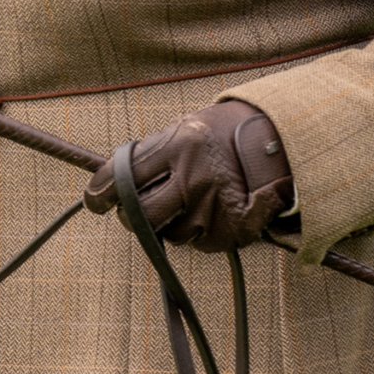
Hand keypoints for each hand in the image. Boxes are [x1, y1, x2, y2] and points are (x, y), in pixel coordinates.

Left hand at [84, 99, 293, 251]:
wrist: (279, 143)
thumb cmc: (220, 135)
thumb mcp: (183, 129)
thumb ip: (150, 155)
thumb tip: (108, 184)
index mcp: (178, 145)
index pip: (123, 176)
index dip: (100, 193)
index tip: (94, 201)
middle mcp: (195, 176)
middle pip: (141, 215)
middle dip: (130, 217)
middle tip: (132, 213)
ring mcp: (215, 205)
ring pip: (170, 234)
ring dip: (169, 225)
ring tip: (186, 203)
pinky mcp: (234, 229)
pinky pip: (200, 243)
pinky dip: (198, 233)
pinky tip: (209, 212)